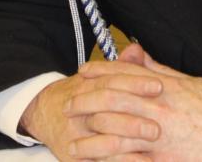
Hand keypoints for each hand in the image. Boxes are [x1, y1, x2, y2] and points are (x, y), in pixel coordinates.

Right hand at [20, 50, 161, 160]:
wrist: (42, 113)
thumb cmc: (78, 95)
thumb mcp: (94, 78)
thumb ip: (119, 67)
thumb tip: (136, 50)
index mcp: (86, 87)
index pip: (111, 82)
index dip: (135, 82)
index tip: (158, 85)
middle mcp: (80, 111)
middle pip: (108, 109)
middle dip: (134, 115)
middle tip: (159, 121)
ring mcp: (77, 135)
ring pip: (106, 140)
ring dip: (130, 139)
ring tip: (153, 139)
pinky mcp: (76, 158)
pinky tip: (143, 161)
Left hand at [72, 44, 201, 160]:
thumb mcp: (191, 83)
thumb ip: (160, 70)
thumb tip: (138, 54)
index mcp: (163, 87)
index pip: (123, 73)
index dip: (99, 71)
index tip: (81, 72)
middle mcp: (157, 108)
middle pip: (111, 99)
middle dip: (85, 101)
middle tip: (68, 105)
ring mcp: (158, 136)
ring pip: (115, 131)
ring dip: (91, 136)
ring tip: (73, 141)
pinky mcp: (162, 160)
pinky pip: (130, 159)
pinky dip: (111, 161)